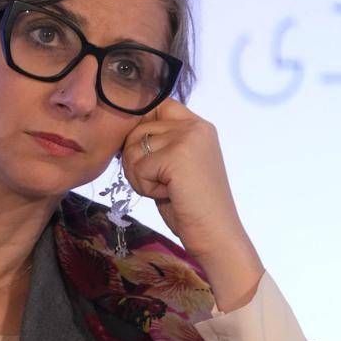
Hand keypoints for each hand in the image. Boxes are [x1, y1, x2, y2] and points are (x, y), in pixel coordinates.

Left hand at [120, 99, 264, 308]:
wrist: (216, 235)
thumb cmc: (192, 207)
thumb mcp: (176, 166)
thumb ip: (160, 144)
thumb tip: (124, 132)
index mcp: (198, 125)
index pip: (157, 105)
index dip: (141, 127)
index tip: (145, 156)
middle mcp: (195, 126)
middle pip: (138, 129)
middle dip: (137, 160)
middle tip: (160, 183)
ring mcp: (188, 138)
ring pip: (134, 148)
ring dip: (140, 176)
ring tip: (166, 189)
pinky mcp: (177, 155)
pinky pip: (138, 167)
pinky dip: (145, 187)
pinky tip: (168, 195)